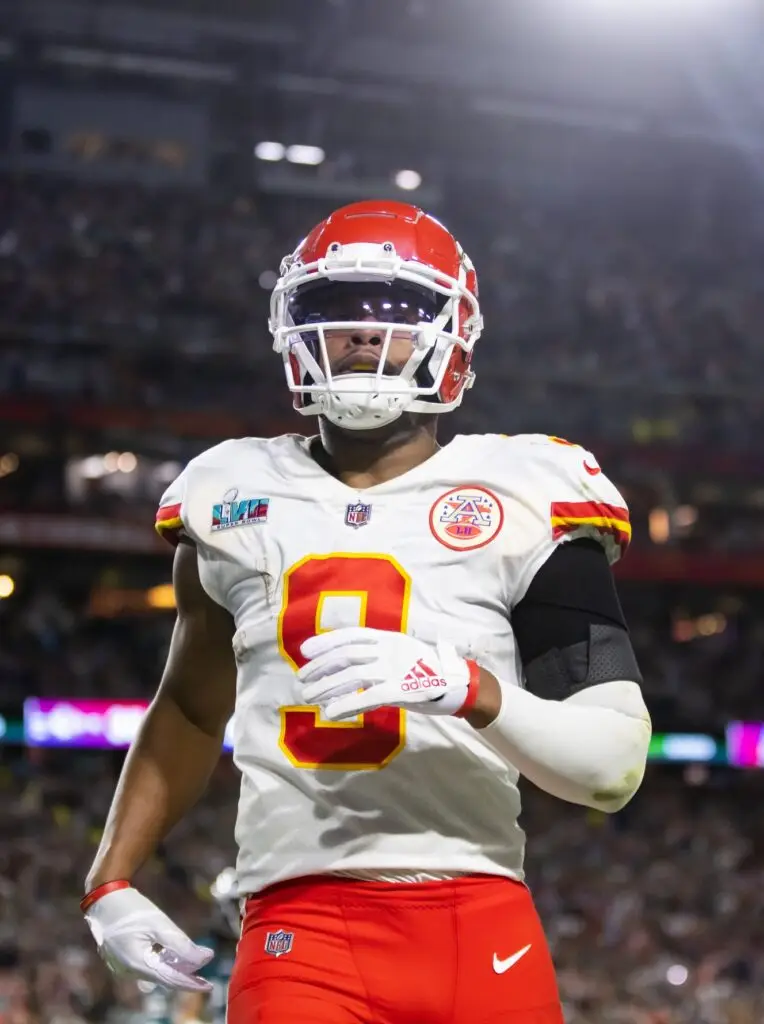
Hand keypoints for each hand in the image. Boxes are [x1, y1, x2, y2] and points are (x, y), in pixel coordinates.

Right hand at [83, 887, 213, 991]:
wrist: (104, 897)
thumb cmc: (131, 908)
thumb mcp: (159, 925)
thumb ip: (182, 944)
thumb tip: (206, 958)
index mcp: (136, 964)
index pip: (169, 980)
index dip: (190, 984)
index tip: (208, 986)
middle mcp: (127, 970)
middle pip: (162, 977)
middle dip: (183, 976)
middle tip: (204, 978)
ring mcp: (122, 965)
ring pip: (154, 971)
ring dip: (173, 968)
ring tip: (192, 965)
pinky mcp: (121, 957)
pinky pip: (145, 964)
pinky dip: (161, 961)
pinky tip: (172, 955)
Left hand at [298, 627, 478, 720]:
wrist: (457, 684)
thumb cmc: (425, 671)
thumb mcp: (400, 654)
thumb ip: (376, 655)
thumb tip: (344, 665)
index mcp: (389, 638)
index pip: (352, 635)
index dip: (327, 642)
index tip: (305, 651)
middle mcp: (389, 649)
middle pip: (347, 655)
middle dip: (321, 667)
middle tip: (302, 680)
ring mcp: (396, 668)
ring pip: (353, 675)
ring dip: (327, 686)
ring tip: (309, 697)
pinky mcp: (402, 689)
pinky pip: (369, 697)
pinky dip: (347, 704)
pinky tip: (331, 713)